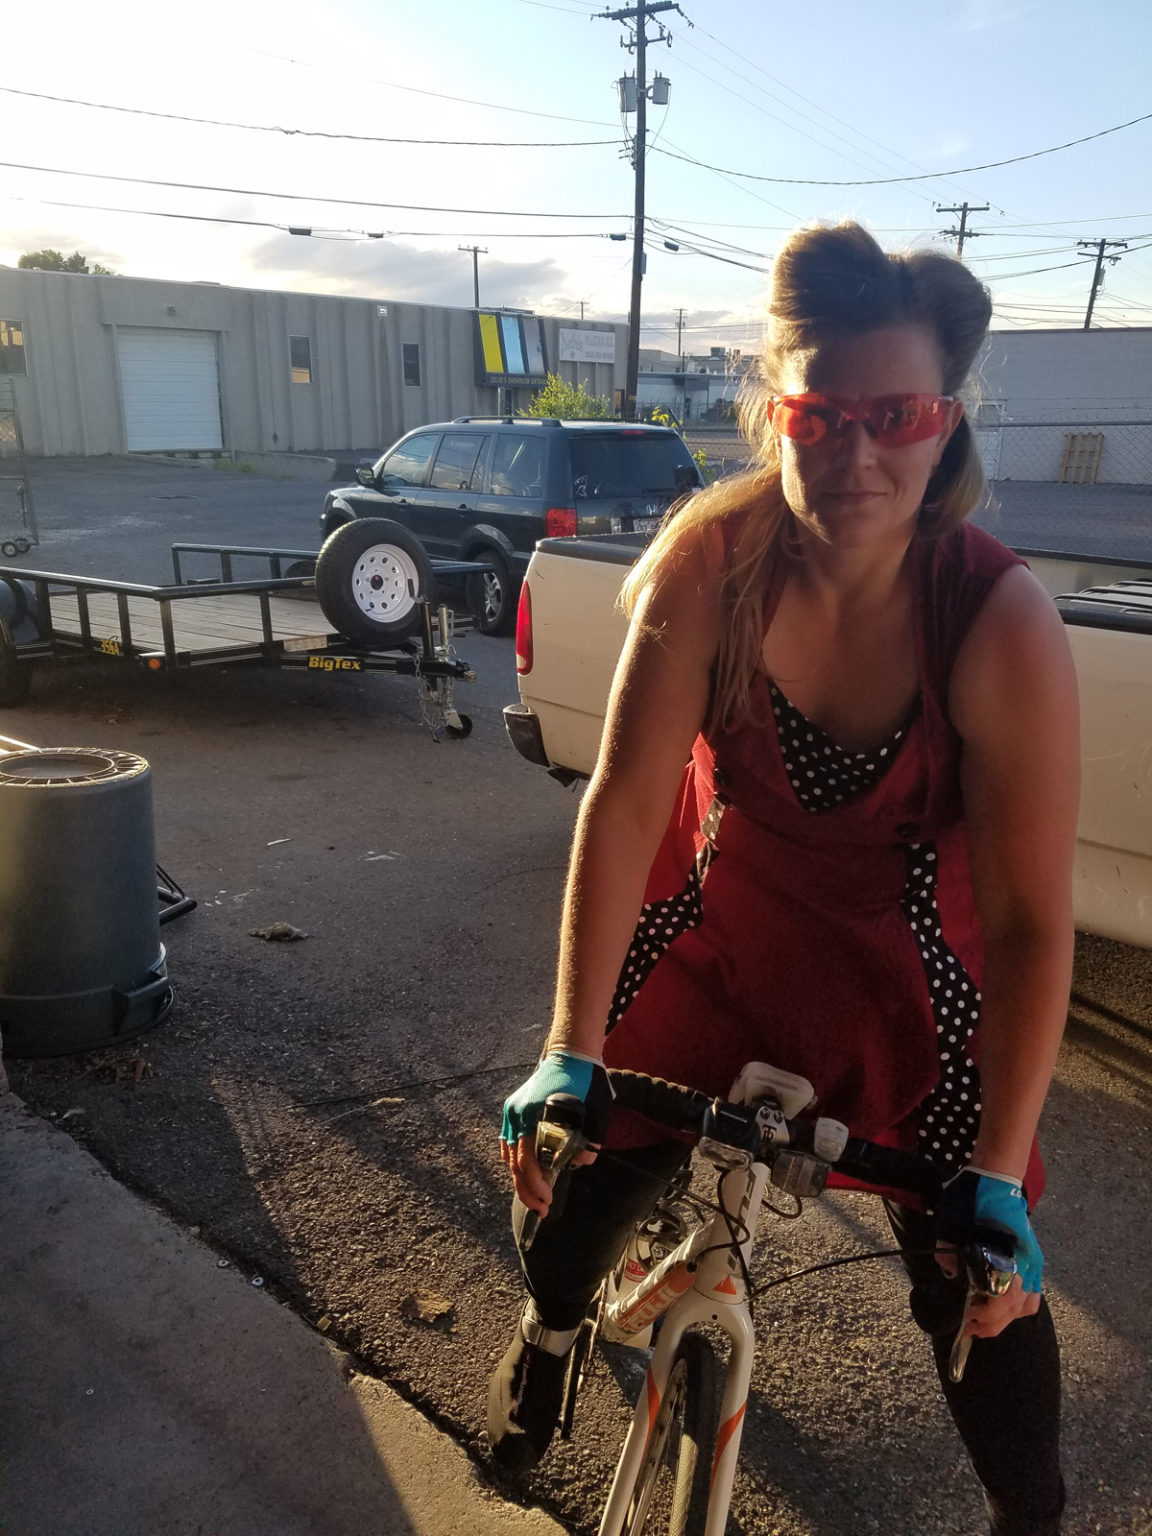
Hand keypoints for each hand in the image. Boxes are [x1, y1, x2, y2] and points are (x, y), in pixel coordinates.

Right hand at [500, 1051, 613, 1216]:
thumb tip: (582, 1162)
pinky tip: (523, 1173)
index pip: (530, 1162)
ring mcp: (513, 1111)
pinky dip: (513, 1159)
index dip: (537, 1186)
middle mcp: (520, 1115)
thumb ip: (590, 1140)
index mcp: (538, 1116)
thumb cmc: (585, 1083)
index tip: (549, 1200)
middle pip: (516, 1164)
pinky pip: (508, 1141)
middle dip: (528, 1191)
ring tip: (535, 1196)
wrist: (570, 1054)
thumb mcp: (596, 1113)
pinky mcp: (513, 1108)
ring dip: (521, 1179)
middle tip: (542, 1209)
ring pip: (510, 1155)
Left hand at [937, 1168, 1043, 1338]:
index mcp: (1003, 1256)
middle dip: (990, 1323)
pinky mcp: (1036, 1258)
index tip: (965, 1319)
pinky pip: (1034, 1292)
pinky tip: (1001, 1304)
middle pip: (1013, 1309)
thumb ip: (948, 1254)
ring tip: (985, 1319)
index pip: (1000, 1302)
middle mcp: (1024, 1263)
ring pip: (1026, 1305)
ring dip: (1006, 1317)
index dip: (982, 1317)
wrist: (996, 1178)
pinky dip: (1019, 1305)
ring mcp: (1033, 1261)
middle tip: (970, 1327)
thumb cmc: (971, 1199)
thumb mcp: (950, 1225)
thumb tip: (953, 1275)